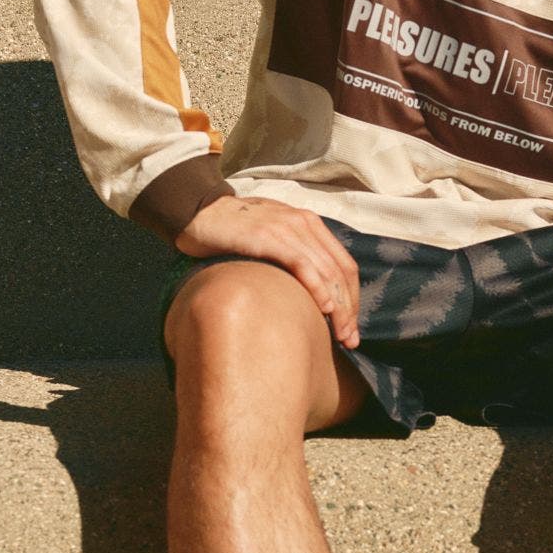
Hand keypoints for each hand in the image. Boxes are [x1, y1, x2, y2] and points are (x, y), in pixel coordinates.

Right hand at [173, 196, 362, 347]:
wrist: (199, 212)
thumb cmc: (234, 233)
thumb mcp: (272, 239)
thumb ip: (293, 256)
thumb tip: (309, 294)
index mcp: (310, 225)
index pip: (344, 266)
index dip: (353, 299)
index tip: (350, 328)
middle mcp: (304, 224)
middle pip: (340, 272)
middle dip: (349, 310)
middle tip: (350, 341)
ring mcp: (287, 229)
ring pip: (326, 271)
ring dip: (338, 307)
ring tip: (340, 335)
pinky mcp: (268, 236)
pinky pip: (301, 263)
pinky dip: (316, 287)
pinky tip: (323, 308)